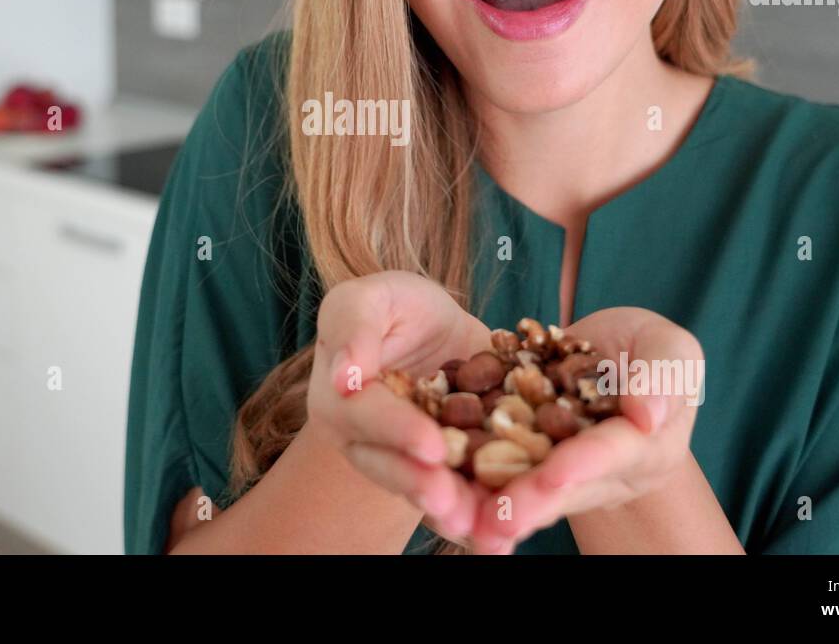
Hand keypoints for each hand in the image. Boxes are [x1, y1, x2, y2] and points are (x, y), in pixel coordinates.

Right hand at [305, 271, 493, 542]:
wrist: (436, 332)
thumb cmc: (397, 307)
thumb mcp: (373, 296)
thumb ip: (354, 325)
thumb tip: (342, 375)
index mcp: (338, 396)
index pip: (366, 414)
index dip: (397, 430)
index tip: (430, 445)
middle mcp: (363, 439)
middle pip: (391, 466)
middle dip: (422, 486)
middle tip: (452, 503)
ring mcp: (400, 463)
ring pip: (421, 492)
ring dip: (450, 514)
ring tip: (479, 529)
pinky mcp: (438, 475)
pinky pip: (453, 502)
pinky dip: (475, 522)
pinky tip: (500, 541)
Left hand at [466, 307, 703, 553]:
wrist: (607, 358)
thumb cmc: (644, 349)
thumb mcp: (667, 347)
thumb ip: (663, 373)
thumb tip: (648, 415)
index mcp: (647, 445)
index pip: (614, 454)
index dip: (585, 464)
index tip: (555, 475)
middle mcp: (604, 473)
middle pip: (564, 486)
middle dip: (531, 502)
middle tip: (499, 521)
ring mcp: (563, 473)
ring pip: (527, 491)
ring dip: (496, 507)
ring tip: (468, 524)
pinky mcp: (525, 462)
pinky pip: (497, 474)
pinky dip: (470, 486)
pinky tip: (440, 497)